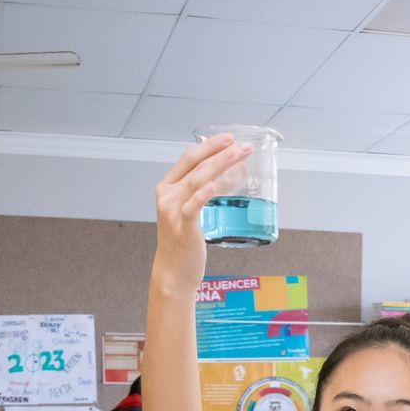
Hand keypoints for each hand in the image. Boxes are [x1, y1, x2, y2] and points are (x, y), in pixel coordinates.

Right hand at [151, 136, 250, 295]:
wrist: (173, 272)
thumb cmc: (184, 242)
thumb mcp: (187, 211)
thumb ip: (200, 193)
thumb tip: (228, 177)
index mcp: (167, 188)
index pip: (188, 158)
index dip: (209, 145)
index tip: (229, 138)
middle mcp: (167, 196)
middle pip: (195, 165)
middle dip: (220, 151)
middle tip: (242, 145)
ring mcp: (173, 212)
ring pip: (197, 181)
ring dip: (219, 165)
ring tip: (238, 156)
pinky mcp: (182, 228)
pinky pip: (192, 207)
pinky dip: (203, 195)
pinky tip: (214, 185)